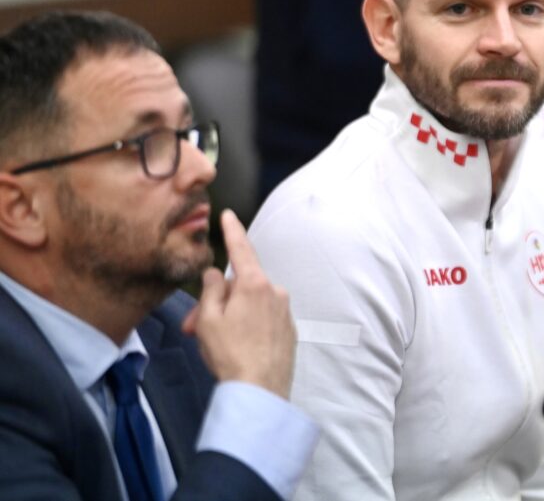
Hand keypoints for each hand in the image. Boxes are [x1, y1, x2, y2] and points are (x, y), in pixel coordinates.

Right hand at [182, 209, 296, 398]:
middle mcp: (275, 291)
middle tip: (192, 327)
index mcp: (255, 284)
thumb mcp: (209, 320)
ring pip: (249, 305)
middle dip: (214, 302)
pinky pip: (263, 319)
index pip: (241, 249)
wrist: (260, 391)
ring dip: (228, 317)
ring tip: (210, 344)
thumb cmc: (230, 354)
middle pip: (238, 286)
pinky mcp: (289, 330)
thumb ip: (211, 290)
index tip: (228, 214)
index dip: (232, 231)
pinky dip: (246, 327)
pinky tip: (234, 349)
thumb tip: (217, 274)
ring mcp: (285, 311)